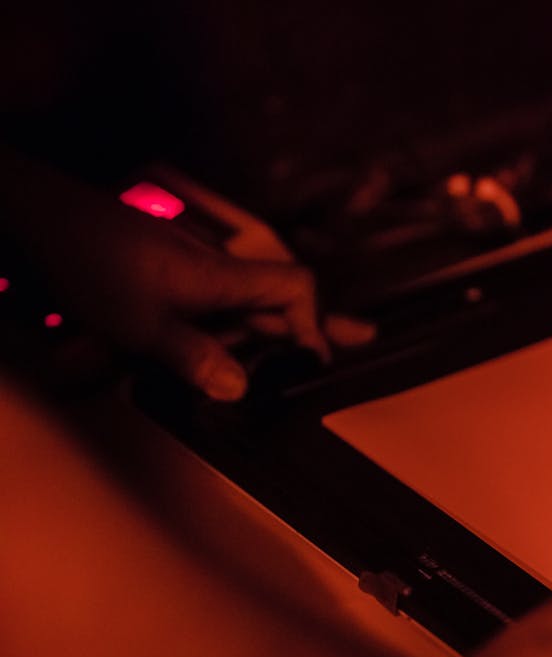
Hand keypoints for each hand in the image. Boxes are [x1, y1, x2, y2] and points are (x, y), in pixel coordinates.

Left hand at [25, 176, 372, 399]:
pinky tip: (230, 350)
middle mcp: (212, 271)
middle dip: (313, 323)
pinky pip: (214, 306)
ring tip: (301, 357)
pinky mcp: (166, 279)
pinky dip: (232, 329)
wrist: (36, 218)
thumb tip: (240, 387)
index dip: (315, 322)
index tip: (314, 360)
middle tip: (359, 342)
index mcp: (219, 276)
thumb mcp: (140, 324)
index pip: (296, 287)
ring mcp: (189, 273)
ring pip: (245, 306)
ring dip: (271, 332)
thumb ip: (194, 358)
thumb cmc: (86, 260)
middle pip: (278, 298)